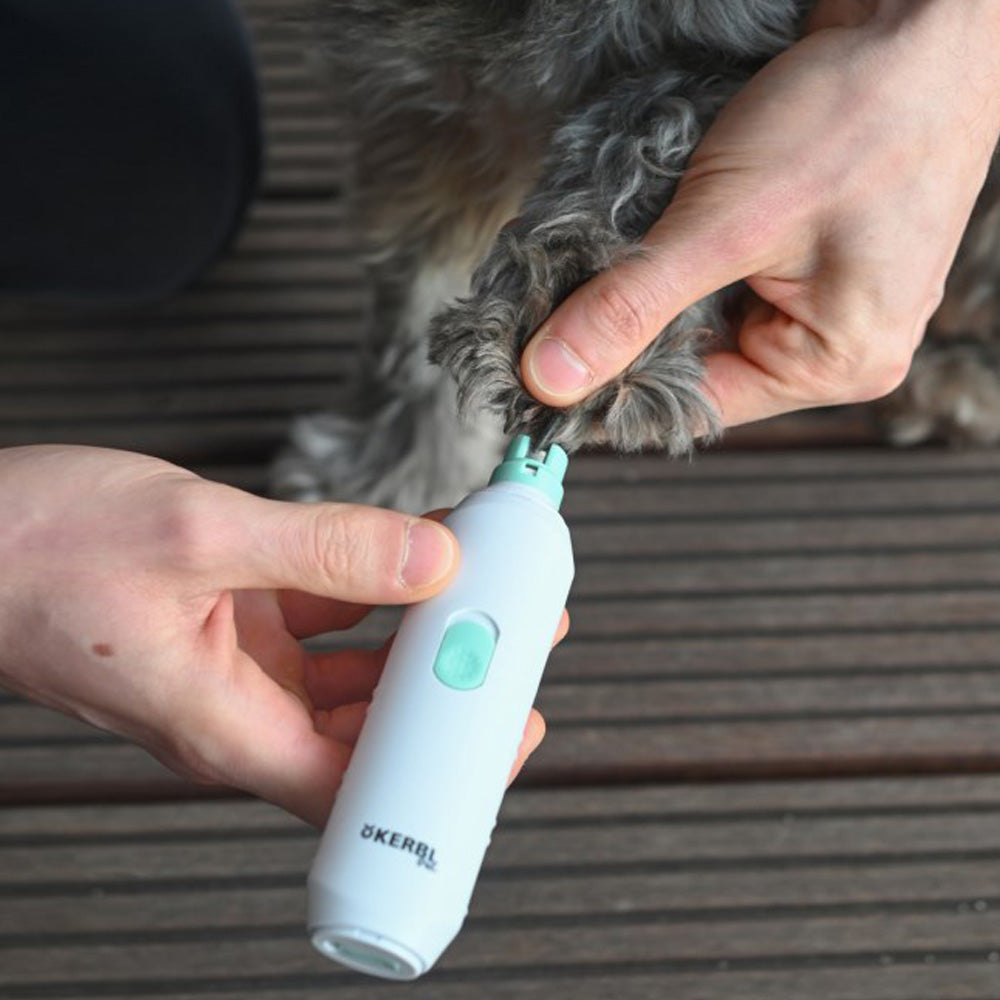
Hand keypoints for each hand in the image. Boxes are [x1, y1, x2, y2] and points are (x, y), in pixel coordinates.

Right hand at [0, 445, 554, 825]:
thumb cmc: (37, 552)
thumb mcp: (197, 537)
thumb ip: (324, 548)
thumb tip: (431, 555)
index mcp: (224, 725)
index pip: (354, 786)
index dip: (438, 769)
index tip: (505, 727)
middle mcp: (238, 708)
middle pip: (368, 728)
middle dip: (445, 688)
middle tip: (514, 638)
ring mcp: (238, 666)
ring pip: (353, 672)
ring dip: (417, 634)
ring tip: (482, 590)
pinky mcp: (234, 622)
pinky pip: (325, 617)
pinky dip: (373, 587)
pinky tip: (414, 549)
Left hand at [520, 0, 999, 427]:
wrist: (920, 19)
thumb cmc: (859, 114)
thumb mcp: (726, 223)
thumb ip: (632, 305)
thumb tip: (551, 377)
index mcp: (838, 363)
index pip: (699, 406)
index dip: (617, 388)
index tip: (547, 369)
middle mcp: (839, 347)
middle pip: (702, 366)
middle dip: (636, 332)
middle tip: (568, 302)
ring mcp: (828, 301)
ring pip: (707, 321)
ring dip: (657, 291)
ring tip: (622, 253)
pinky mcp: (810, 260)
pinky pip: (728, 282)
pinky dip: (685, 262)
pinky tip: (664, 232)